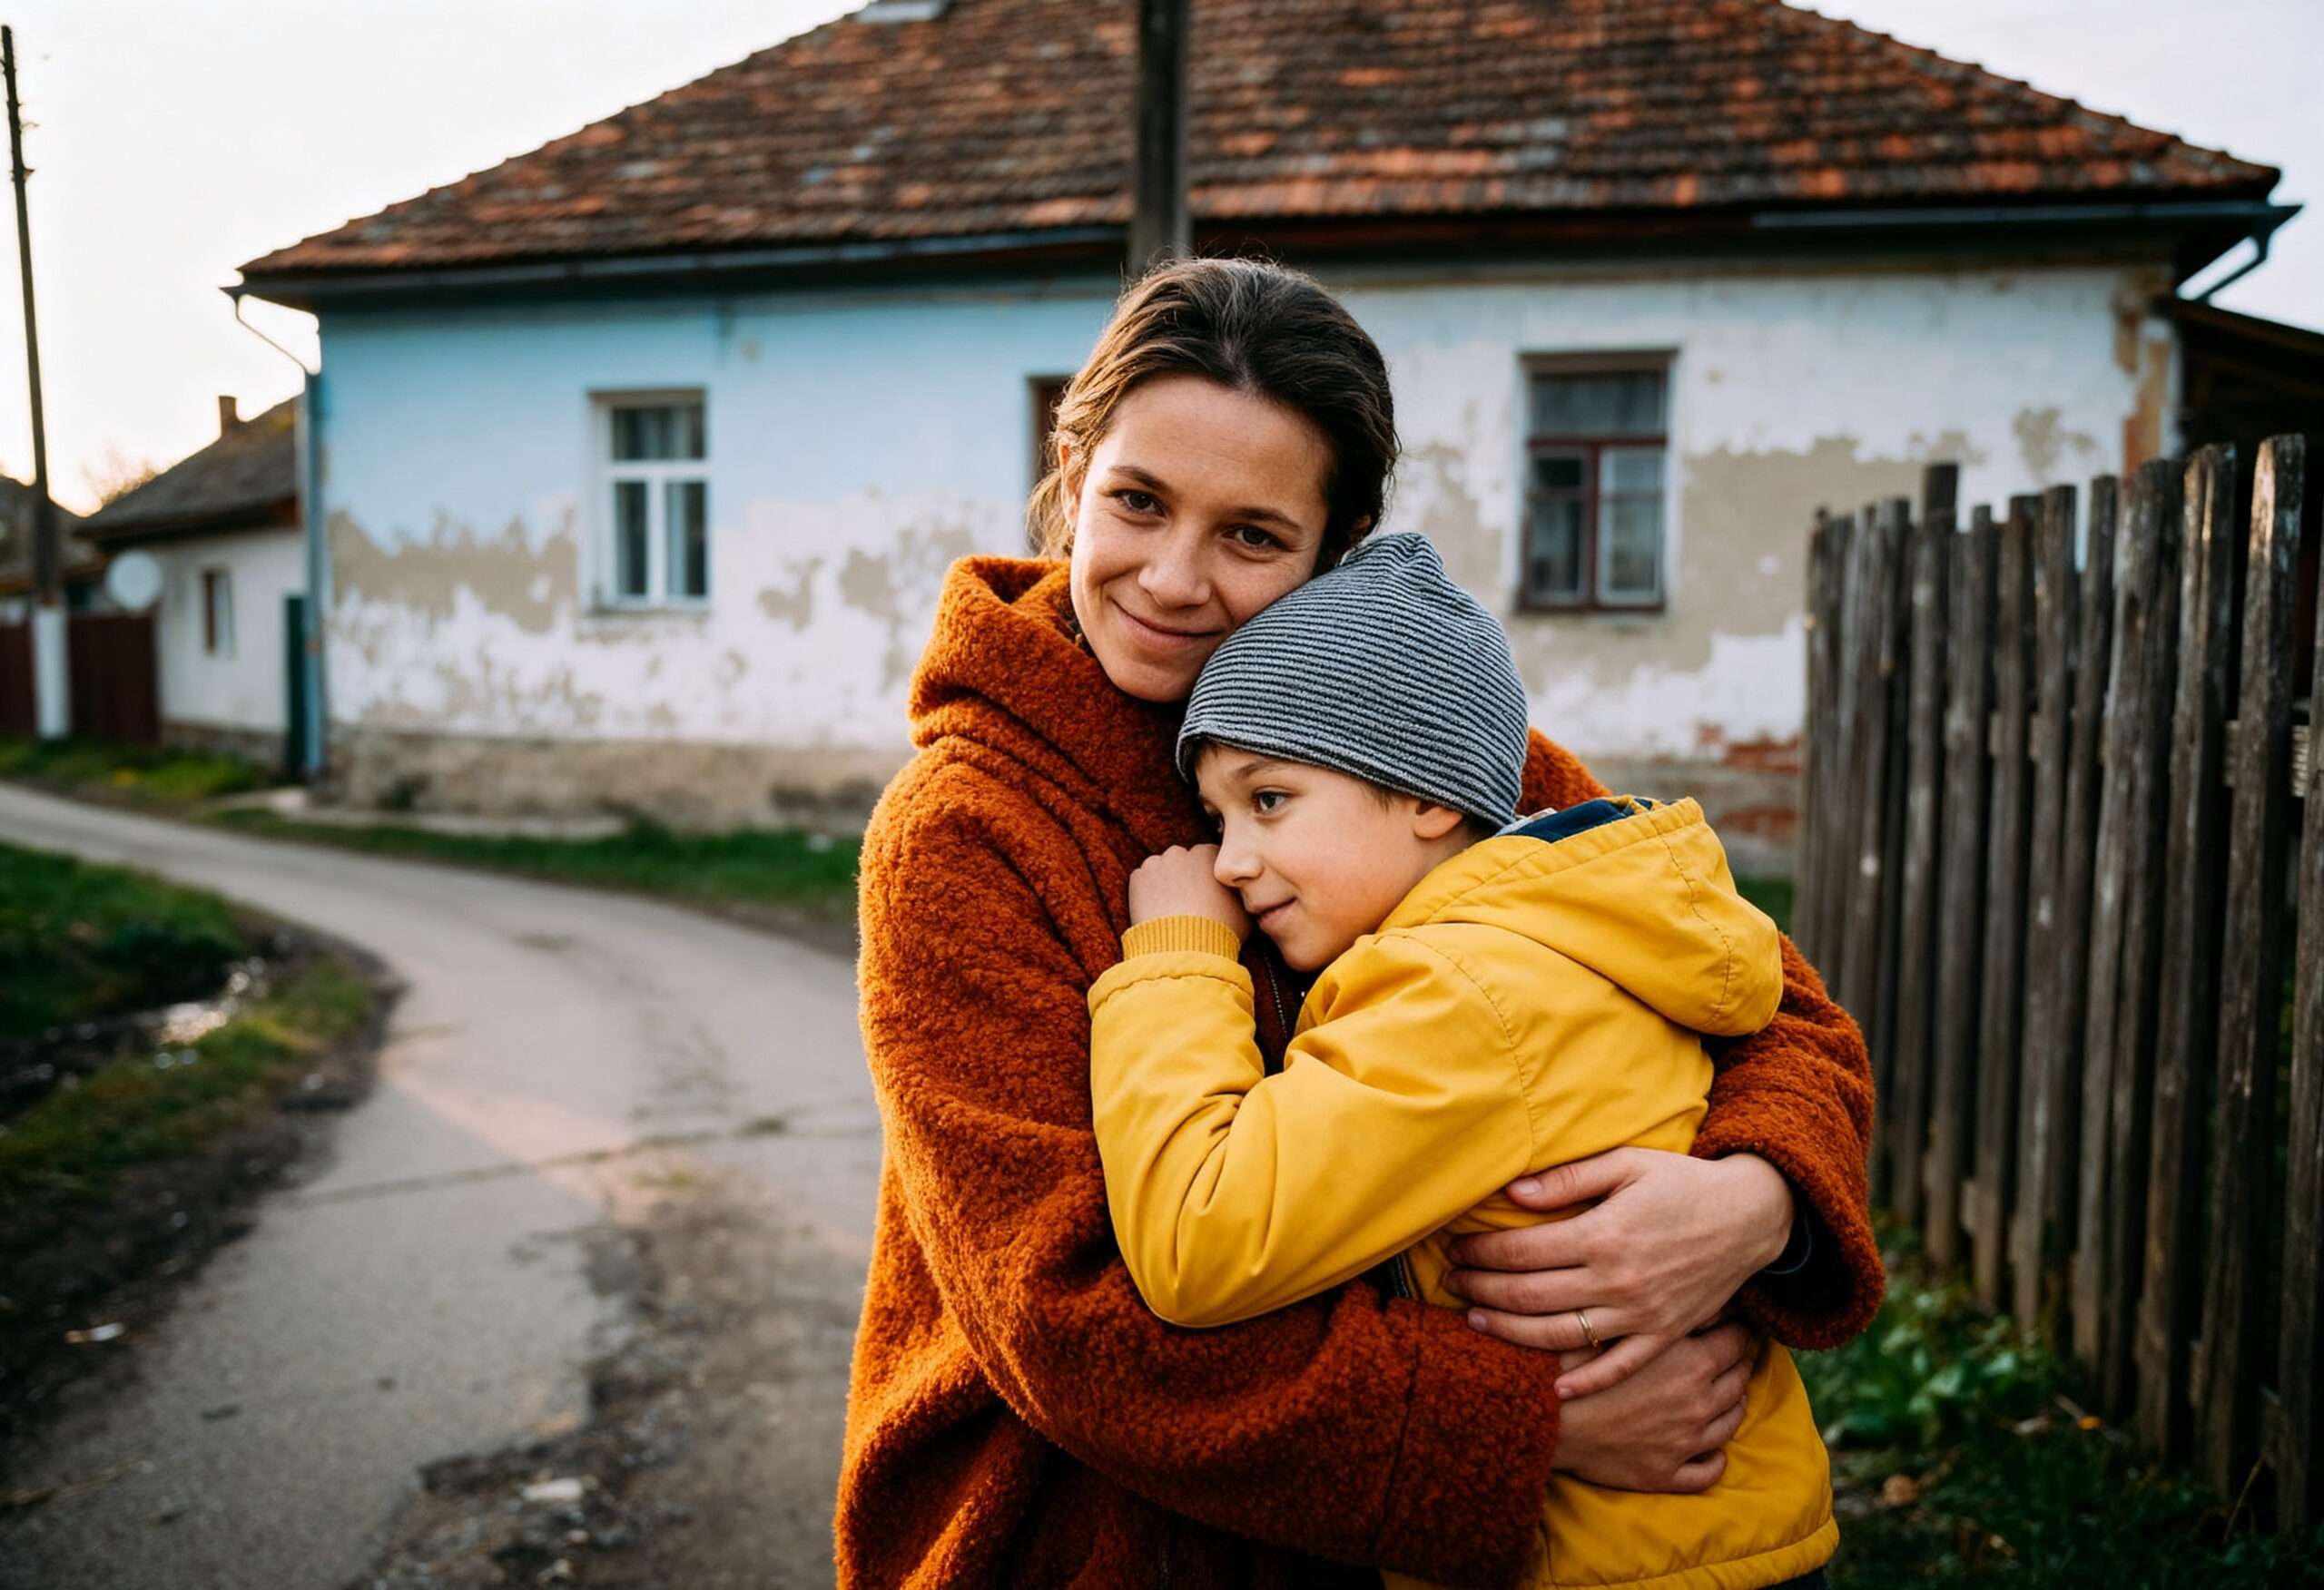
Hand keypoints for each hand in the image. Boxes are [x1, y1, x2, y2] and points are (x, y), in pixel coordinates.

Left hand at [1127, 845, 1251, 936]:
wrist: (1186, 948)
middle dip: (1183, 876)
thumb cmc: (1221, 930)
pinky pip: (1141, 881)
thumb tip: (1239, 895)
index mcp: (1209, 854)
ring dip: (1163, 883)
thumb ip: (1238, 894)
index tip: (1206, 892)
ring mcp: (1157, 863)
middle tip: (1187, 902)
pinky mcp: (1137, 878)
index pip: (1208, 857)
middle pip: (1182, 860)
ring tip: (1170, 909)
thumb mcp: (1244, 911)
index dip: (1206, 876)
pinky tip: (1155, 912)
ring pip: (1160, 869)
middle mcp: (1182, 853)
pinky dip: (1145, 893)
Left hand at [1442, 1148, 1793, 1398]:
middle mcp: (1617, 1281)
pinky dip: (1584, 1381)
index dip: (1480, 1254)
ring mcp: (1640, 1314)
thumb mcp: (1625, 1164)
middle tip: (1451, 1283)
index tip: (1455, 1249)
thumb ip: (1567, 1180)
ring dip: (1510, 1332)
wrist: (1749, 1217)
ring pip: (1560, 1335)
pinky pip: (1617, 1367)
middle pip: (1529, 1296)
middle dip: (1481, 1290)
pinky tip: (1552, 1388)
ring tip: (1476, 1321)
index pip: (1521, 1252)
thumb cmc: (1681, 1183)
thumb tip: (1511, 1194)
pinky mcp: (1662, 1336)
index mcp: (1603, 1235)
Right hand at [1551, 1321, 1756, 1491]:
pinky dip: (1715, 1457)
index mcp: (1690, 1362)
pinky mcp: (1666, 1474)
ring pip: (1731, 1422)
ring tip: (1722, 1393)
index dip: (1739, 1328)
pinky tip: (1709, 1447)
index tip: (1735, 1322)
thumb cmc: (1573, 1363)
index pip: (1738, 1340)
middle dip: (1738, 1362)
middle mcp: (1698, 1403)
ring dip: (1731, 1405)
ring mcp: (1686, 1442)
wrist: (1542, 1419)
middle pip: (1740, 1379)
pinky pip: (1708, 1470)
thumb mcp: (1616, 1323)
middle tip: (1732, 1351)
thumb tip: (1693, 1298)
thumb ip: (1659, 1310)